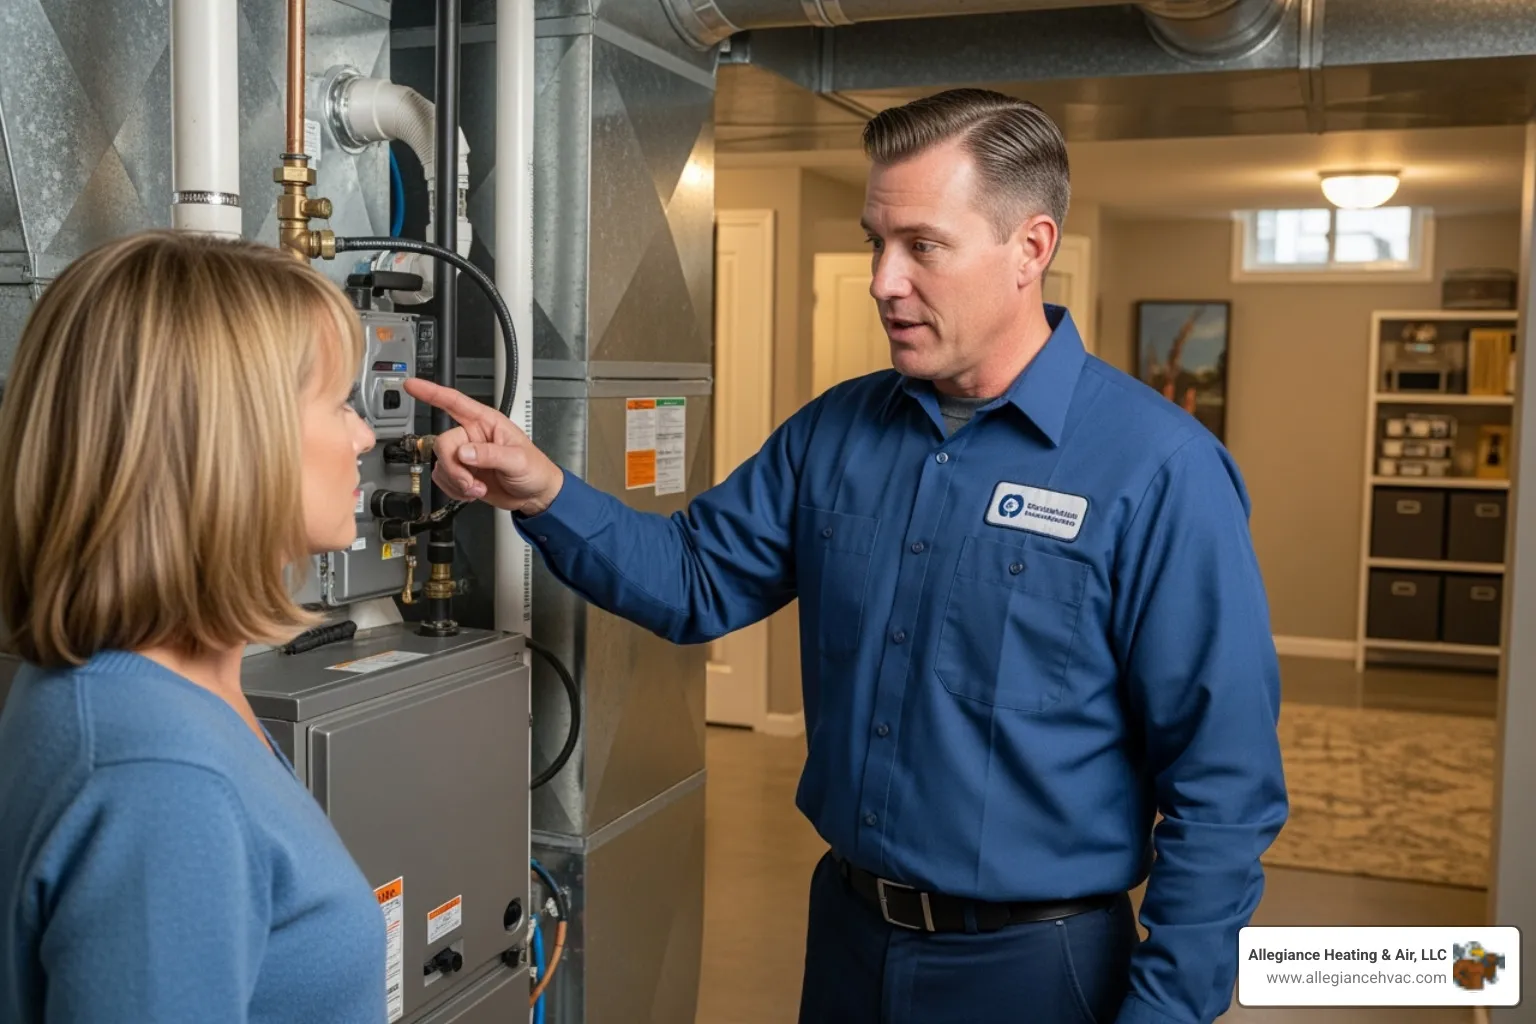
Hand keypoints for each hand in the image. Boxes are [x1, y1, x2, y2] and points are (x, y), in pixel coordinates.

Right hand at [401, 379, 564, 514]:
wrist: (535, 496)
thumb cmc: (535, 470)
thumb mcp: (517, 459)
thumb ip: (490, 454)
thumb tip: (464, 452)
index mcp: (487, 423)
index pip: (455, 402)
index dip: (432, 392)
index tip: (412, 385)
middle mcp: (473, 436)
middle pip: (443, 444)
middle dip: (454, 467)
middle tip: (471, 482)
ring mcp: (466, 456)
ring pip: (440, 464)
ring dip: (456, 481)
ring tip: (478, 488)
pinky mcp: (462, 474)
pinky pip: (443, 479)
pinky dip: (454, 489)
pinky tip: (472, 492)